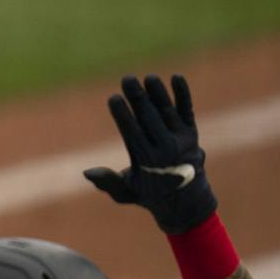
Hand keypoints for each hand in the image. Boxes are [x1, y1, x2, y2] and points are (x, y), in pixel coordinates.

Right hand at [83, 74, 216, 234]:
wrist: (185, 200)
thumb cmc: (148, 193)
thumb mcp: (125, 191)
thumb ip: (107, 182)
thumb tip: (88, 172)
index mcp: (146, 160)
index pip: (132, 132)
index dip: (122, 114)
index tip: (113, 98)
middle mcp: (165, 148)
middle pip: (149, 117)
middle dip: (137, 97)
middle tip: (127, 78)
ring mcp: (180, 139)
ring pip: (167, 111)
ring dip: (158, 92)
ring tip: (148, 78)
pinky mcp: (192, 133)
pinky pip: (187, 110)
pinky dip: (183, 94)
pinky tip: (177, 78)